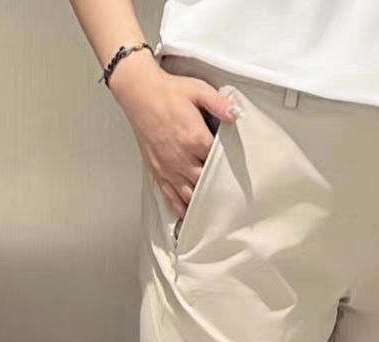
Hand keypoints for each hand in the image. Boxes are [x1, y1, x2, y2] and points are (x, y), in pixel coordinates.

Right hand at [109, 52, 241, 217]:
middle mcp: (182, 157)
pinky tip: (188, 213)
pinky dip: (180, 207)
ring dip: (201, 202)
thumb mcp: (198, 90)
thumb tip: (236, 114)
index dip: (229, 168)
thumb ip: (219, 103)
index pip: (218, 161)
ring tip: (213, 210)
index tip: (239, 175)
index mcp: (195, 138)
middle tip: (229, 196)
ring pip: (189, 194)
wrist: (139, 93)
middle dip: (216, 189)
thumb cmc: (167, 92)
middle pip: (205, 182)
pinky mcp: (158, 171)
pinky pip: (170, 196)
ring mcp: (169, 167)